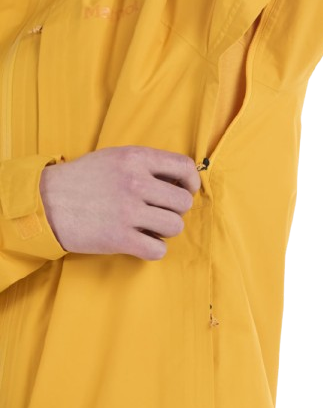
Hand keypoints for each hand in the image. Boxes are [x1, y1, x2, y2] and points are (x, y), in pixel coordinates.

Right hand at [39, 146, 200, 260]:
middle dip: (176, 209)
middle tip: (160, 211)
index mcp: (136, 158)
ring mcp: (128, 211)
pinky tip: (141, 242)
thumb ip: (147, 164)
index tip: (186, 190)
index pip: (185, 166)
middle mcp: (136, 182)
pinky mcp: (120, 238)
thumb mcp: (116, 157)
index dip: (192, 181)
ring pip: (175, 226)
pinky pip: (158, 249)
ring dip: (165, 230)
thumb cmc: (83, 179)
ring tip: (149, 226)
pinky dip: (153, 248)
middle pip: (184, 202)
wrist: (46, 202)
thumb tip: (181, 180)